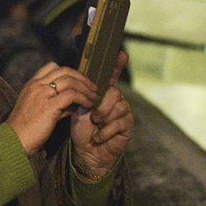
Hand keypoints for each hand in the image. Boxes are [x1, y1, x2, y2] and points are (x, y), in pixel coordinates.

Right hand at [7, 62, 96, 155]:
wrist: (13, 141)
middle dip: (81, 77)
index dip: (69, 72)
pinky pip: (72, 95)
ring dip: (85, 88)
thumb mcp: (38, 110)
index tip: (79, 82)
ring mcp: (42, 94)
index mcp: (31, 84)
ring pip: (70, 81)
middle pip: (64, 71)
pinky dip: (83, 98)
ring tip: (93, 97)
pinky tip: (88, 105)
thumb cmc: (25, 130)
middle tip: (92, 87)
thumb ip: (55, 103)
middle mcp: (36, 85)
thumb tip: (74, 103)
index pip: (52, 66)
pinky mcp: (49, 106)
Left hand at [70, 51, 132, 176]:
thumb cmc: (81, 129)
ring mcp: (123, 112)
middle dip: (102, 103)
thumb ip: (81, 94)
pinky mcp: (128, 126)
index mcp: (104, 93)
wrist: (86, 152)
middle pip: (114, 91)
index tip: (121, 53)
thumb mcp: (77, 108)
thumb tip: (77, 79)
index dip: (117, 65)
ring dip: (104, 117)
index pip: (112, 75)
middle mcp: (116, 99)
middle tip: (93, 115)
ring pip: (119, 105)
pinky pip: (120, 122)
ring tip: (95, 125)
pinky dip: (105, 131)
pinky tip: (98, 137)